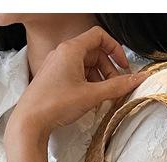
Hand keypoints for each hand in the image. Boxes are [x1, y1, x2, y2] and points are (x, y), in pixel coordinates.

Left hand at [8, 25, 149, 141]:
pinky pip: (75, 74)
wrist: (29, 121)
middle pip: (94, 53)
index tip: (124, 66)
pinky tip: (90, 99)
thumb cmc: (55, 104)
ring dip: (99, 78)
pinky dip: (87, 83)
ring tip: (103, 97)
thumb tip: (137, 80)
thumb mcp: (92, 95)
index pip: (99, 37)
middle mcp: (62, 53)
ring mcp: (56, 65)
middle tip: (116, 87)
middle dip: (108, 69)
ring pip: (85, 65)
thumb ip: (117, 87)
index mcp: (71, 49)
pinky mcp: (53, 78)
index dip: (115, 49)